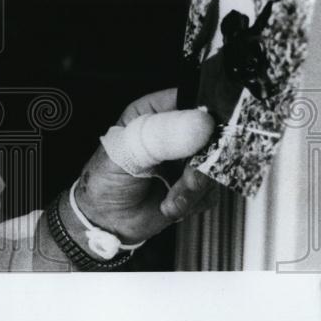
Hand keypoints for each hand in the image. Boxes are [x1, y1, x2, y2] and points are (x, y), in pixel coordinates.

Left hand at [73, 88, 217, 242]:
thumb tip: (199, 123)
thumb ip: (160, 135)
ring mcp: (187, 159)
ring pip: (214, 166)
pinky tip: (171, 204)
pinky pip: (212, 191)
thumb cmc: (106, 179)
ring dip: (194, 188)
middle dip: (200, 164)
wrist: (106, 220)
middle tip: (186, 180)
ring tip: (171, 197)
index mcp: (155, 111)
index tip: (200, 141)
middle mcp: (175, 132)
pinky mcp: (195, 184)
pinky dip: (194, 202)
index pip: (192, 100)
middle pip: (212, 137)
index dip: (203, 119)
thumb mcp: (126, 151)